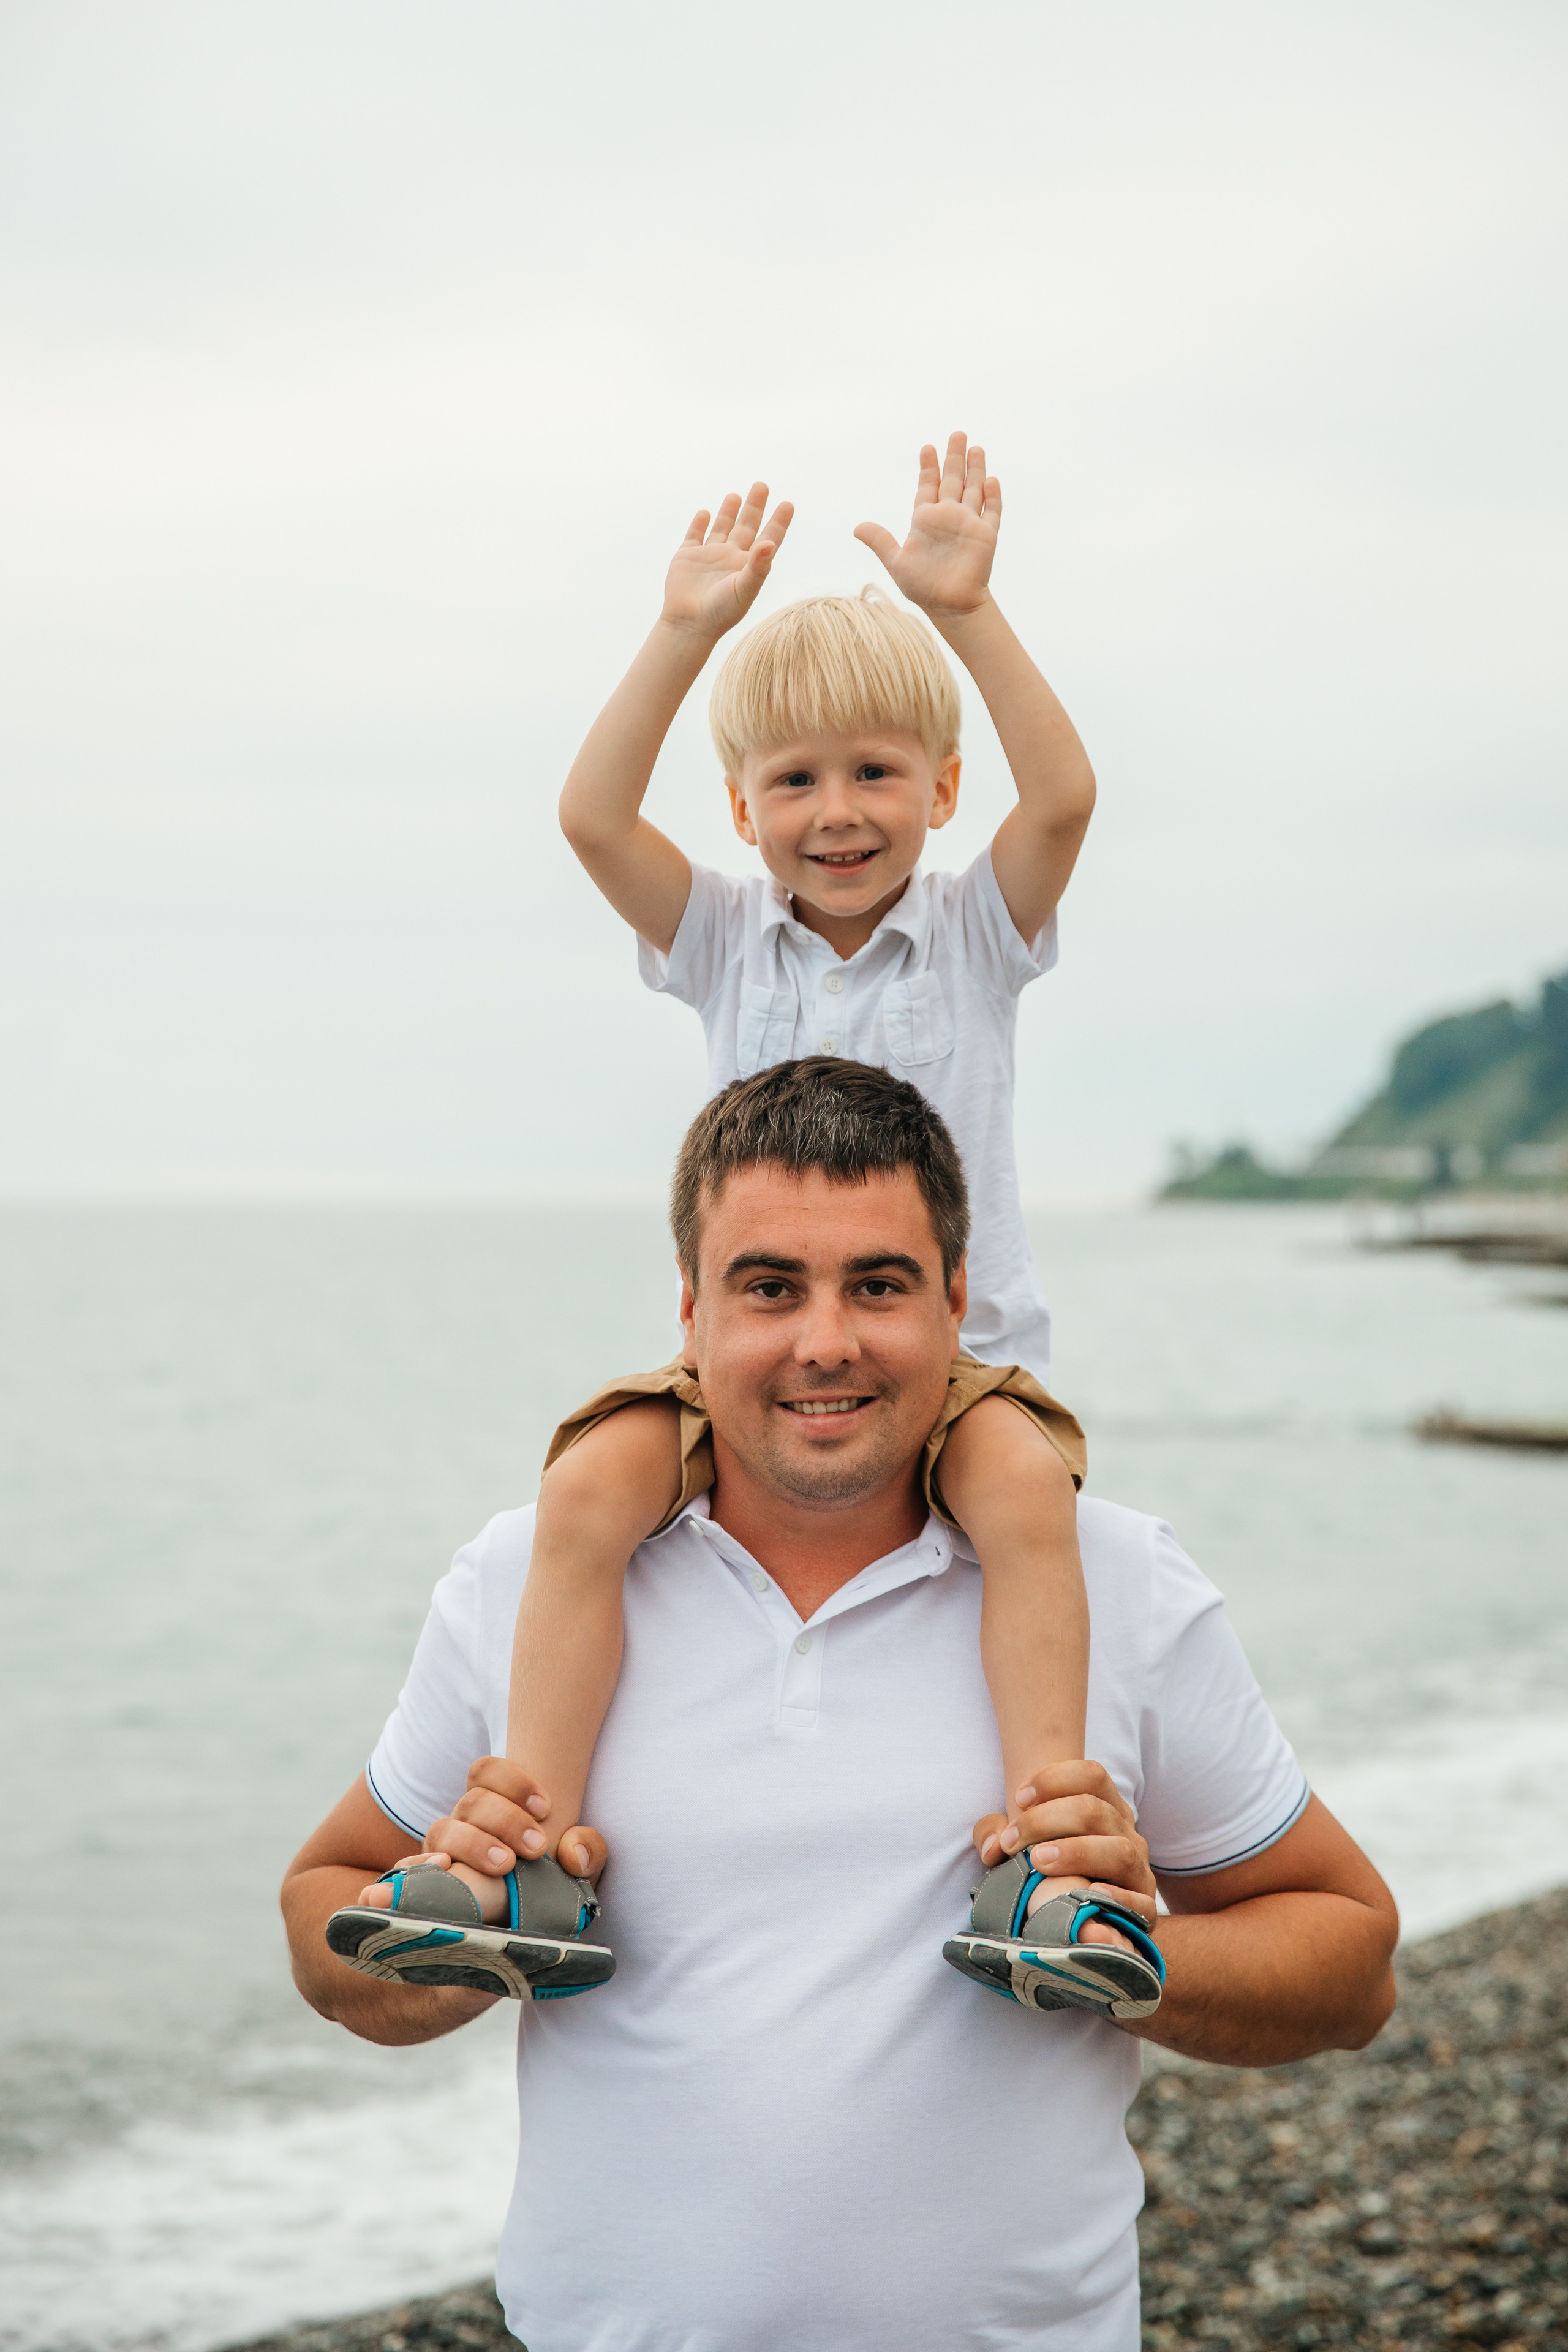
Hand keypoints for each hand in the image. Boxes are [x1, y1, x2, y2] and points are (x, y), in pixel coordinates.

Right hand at [423, 1757, 607, 1882]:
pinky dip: (418, 1868)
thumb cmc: (552, 1886)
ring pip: (442, 1830)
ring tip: (505, 1865)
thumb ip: (588, 1851)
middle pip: (472, 1801)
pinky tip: (443, 1871)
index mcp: (496, 1806)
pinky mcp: (427, 1887)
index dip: (513, 1782)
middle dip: (506, 1819)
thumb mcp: (580, 1868)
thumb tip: (575, 1854)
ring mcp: (442, 1854)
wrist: (527, 1934)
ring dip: (474, 1844)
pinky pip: (409, 1870)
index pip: (486, 1771)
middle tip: (536, 1846)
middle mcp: (464, 1824)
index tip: (546, 1808)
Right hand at [661, 481, 793, 639]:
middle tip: (762, 485)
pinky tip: (705, 513)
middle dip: (754, 506)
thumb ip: (758, 566)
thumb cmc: (721, 612)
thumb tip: (771, 542)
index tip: (788, 504)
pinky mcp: (686, 557)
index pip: (768, 538)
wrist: (689, 625)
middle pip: (746, 526)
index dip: (779, 522)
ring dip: (728, 512)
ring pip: (721, 528)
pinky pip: (694, 536)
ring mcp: (709, 557)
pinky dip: (699, 524)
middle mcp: (731, 558)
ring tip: (735, 495)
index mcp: (748, 565)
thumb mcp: (744, 589)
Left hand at [855, 432, 999, 622]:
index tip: (927, 447)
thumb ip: (880, 541)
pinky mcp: (986, 536)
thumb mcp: (897, 562)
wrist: (949, 606)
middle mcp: (948, 517)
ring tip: (976, 447)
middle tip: (957, 434)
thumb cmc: (923, 587)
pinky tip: (990, 479)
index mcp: (926, 520)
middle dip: (954, 457)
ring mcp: (968, 524)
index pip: (928, 486)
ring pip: (974, 490)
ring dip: (976, 469)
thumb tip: (856, 527)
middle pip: (953, 480)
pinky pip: (991, 512)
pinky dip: (992, 496)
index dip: (928, 467)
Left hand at [971, 1759, 1156, 1927]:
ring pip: (1119, 1850)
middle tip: (1011, 1841)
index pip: (1092, 1775)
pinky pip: (1140, 1902)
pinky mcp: (1146, 1911)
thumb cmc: (1052, 1874)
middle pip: (1095, 1810)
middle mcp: (1126, 1834)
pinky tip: (1090, 1894)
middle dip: (1047, 1820)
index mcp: (1105, 1809)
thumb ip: (998, 1834)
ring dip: (1077, 1852)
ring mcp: (1139, 1872)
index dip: (1055, 1779)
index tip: (1018, 1798)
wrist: (1091, 1922)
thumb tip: (990, 1846)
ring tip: (1039, 1861)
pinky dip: (1117, 1896)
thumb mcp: (1025, 1846)